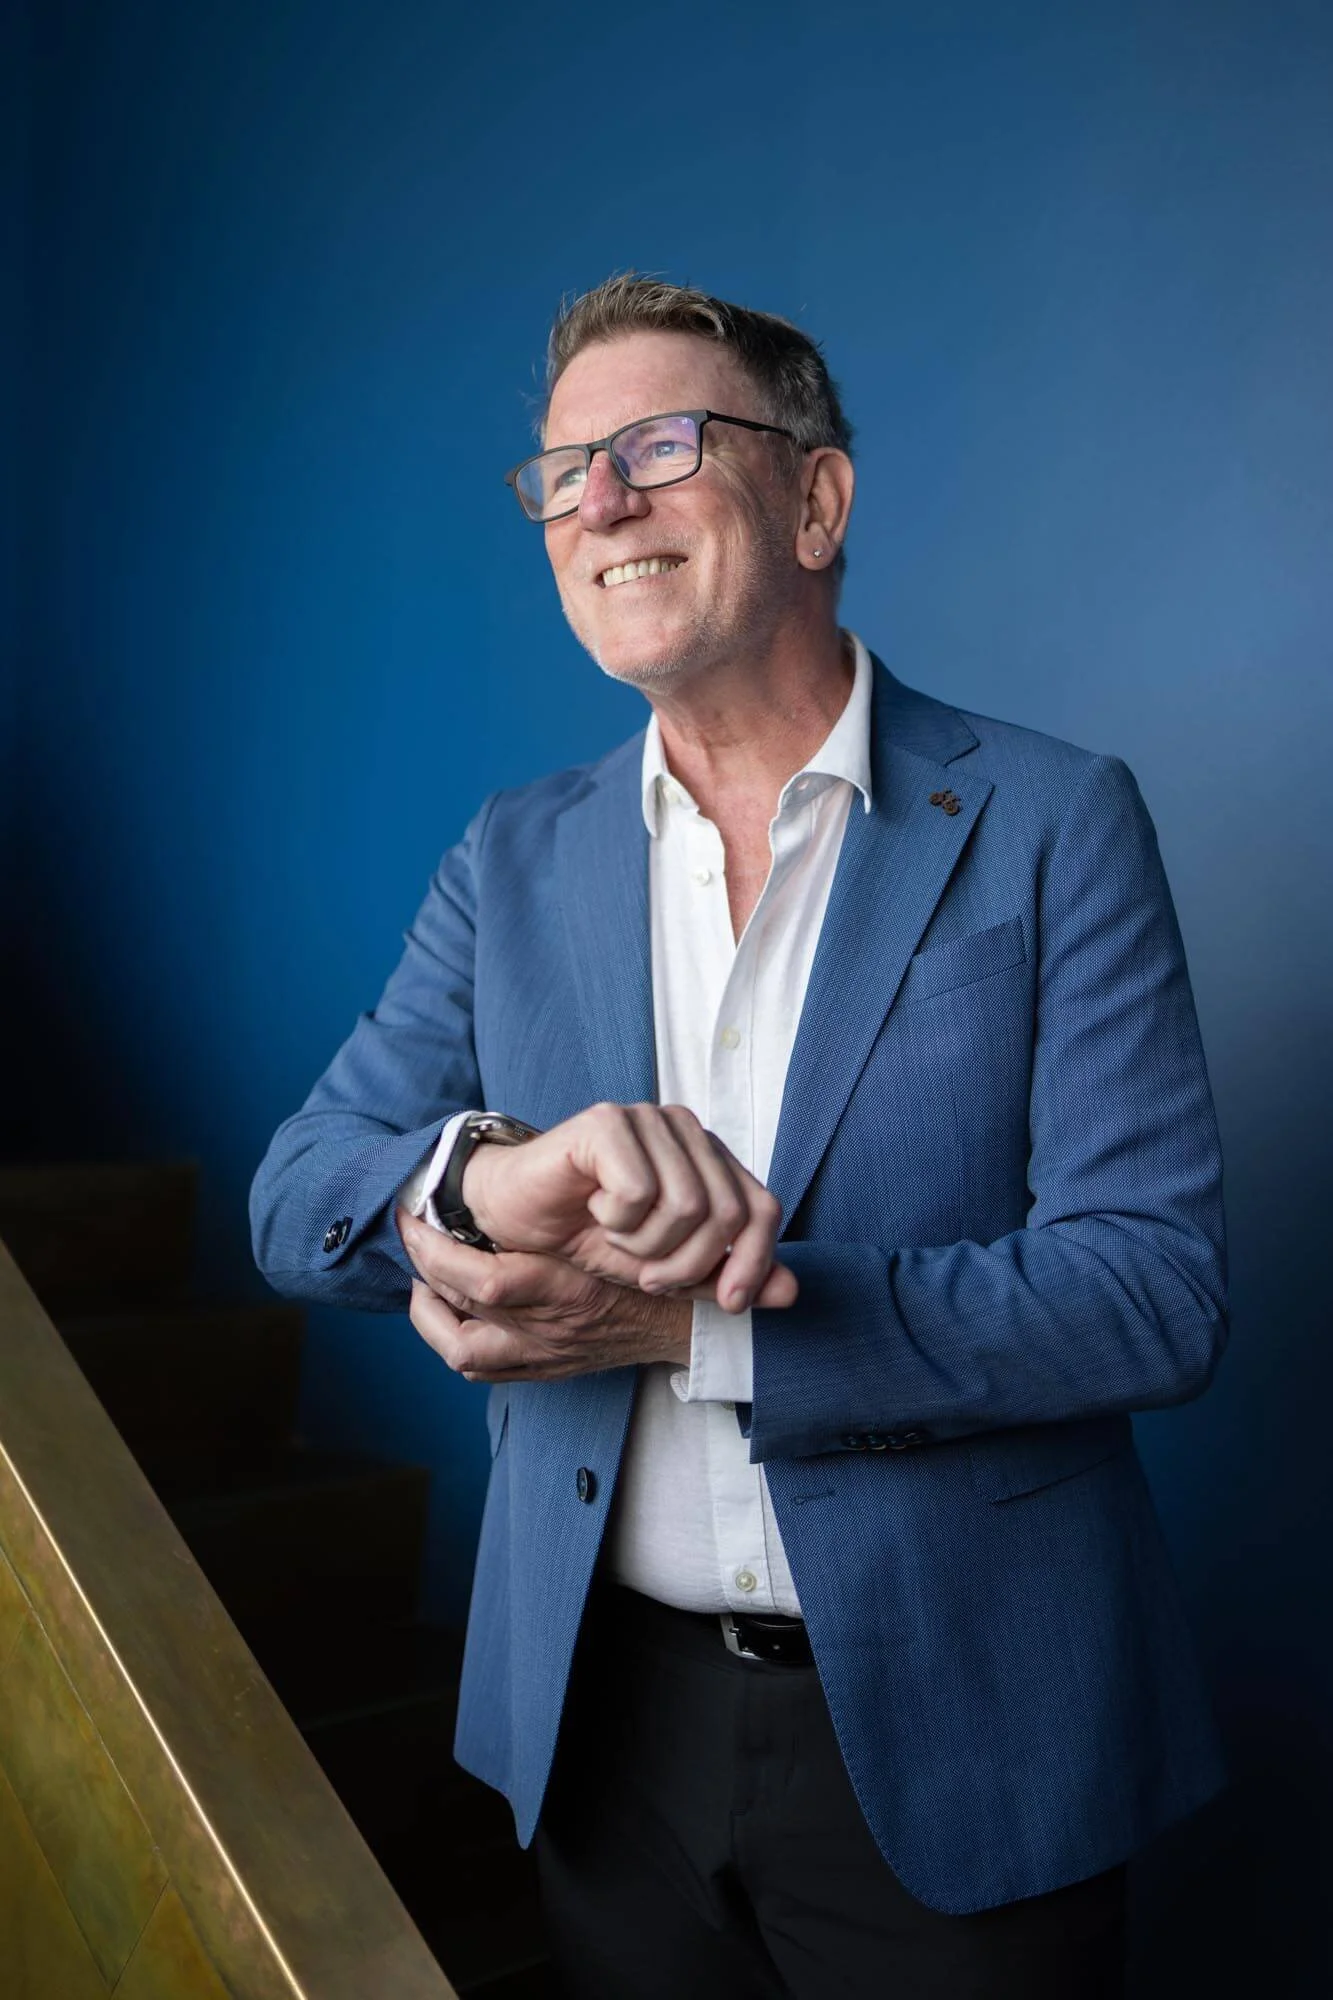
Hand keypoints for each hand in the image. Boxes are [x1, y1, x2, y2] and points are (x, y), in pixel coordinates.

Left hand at [400, 1230, 693, 1382]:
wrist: (685, 1326)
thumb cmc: (650, 1266)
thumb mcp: (615, 1229)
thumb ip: (573, 1210)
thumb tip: (514, 1178)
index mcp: (565, 1289)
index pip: (482, 1281)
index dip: (439, 1251)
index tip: (418, 1215)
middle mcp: (547, 1330)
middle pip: (463, 1307)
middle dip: (427, 1267)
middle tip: (411, 1232)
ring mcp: (542, 1355)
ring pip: (462, 1348)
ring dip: (431, 1313)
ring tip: (419, 1281)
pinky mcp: (544, 1370)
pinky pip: (481, 1368)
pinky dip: (454, 1340)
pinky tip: (445, 1313)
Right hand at [461, 1102, 796, 1312]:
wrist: (514, 1216)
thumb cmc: (588, 1236)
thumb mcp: (666, 1268)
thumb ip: (725, 1276)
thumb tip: (790, 1293)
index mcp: (709, 1157)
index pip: (762, 1208)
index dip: (753, 1262)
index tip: (729, 1304)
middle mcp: (686, 1129)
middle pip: (727, 1213)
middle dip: (689, 1264)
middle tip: (647, 1274)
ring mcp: (648, 1119)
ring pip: (687, 1205)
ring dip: (646, 1246)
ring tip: (617, 1239)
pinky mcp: (607, 1122)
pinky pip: (639, 1191)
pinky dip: (617, 1221)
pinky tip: (595, 1211)